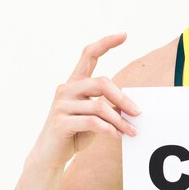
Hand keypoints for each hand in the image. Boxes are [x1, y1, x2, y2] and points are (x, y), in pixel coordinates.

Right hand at [32, 33, 140, 169]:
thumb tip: (134, 105)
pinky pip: (92, 122)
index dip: (106, 43)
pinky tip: (116, 136)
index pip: (89, 54)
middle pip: (102, 82)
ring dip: (120, 120)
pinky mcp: (60, 122)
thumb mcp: (95, 115)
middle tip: (138, 113)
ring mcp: (61, 104)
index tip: (124, 34)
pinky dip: (109, 129)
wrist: (50, 155)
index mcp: (76, 82)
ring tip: (132, 131)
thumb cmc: (76, 131)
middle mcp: (66, 89)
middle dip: (124, 98)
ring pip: (99, 106)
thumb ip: (109, 104)